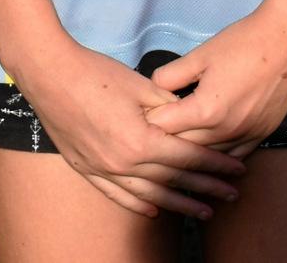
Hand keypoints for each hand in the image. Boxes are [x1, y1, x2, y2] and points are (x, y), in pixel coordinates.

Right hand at [9, 36, 245, 218]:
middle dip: (206, 188)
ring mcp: (102, 169)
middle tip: (231, 195)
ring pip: (148, 195)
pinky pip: (116, 195)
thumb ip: (169, 108)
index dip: (215, 165)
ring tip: (203, 212)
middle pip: (173, 180)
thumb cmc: (96, 74)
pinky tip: (154, 210)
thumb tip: (192, 121)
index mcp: (141, 141)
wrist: (48, 73)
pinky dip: (137, 204)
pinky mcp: (85, 168)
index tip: (237, 170)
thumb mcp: (140, 85)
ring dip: (179, 204)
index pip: (188, 158)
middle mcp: (123, 163)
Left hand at [144, 2, 286, 155]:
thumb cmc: (243, 44)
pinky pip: (233, 156)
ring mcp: (246, 137)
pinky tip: (207, 144)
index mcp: (206, 111)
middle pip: (183, 147)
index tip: (140, 109)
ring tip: (176, 134)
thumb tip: (152, 89)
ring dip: (190, 148)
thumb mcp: (199, 55)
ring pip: (208, 156)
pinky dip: (217, 153)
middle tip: (152, 123)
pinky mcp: (262, 136)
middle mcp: (226, 132)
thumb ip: (170, 75)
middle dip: (165, 136)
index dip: (148, 117)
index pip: (163, 126)